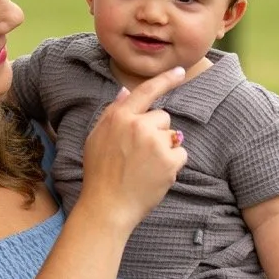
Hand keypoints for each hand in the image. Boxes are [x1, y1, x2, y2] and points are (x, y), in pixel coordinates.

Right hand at [78, 68, 187, 233]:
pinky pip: (181, 154)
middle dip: (156, 132)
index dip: (165, 80)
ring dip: (165, 149)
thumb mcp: (96, 138)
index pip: (146, 91)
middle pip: (162, 117)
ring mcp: (155, 143)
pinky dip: (173, 165)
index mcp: (119, 117)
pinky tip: (155, 175)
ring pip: (173, 136)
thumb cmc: (99, 174)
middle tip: (138, 155)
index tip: (179, 71)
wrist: (107, 206)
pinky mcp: (169, 161)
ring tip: (145, 167)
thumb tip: (126, 91)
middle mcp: (138, 125)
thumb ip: (113, 112)